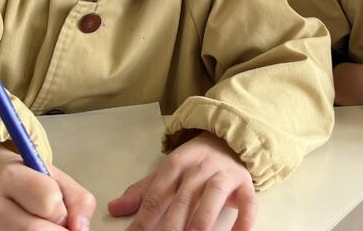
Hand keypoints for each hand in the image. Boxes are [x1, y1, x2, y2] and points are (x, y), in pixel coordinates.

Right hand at [0, 143, 95, 230]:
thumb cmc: (29, 183)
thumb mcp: (56, 178)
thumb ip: (78, 201)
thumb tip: (80, 229)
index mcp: (9, 176)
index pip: (48, 200)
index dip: (62, 211)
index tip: (59, 210)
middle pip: (35, 230)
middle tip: (56, 225)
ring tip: (39, 225)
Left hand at [108, 132, 256, 230]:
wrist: (228, 140)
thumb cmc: (194, 163)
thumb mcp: (167, 172)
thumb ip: (143, 192)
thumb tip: (113, 208)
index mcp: (177, 164)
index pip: (158, 193)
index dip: (145, 218)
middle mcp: (200, 167)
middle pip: (184, 196)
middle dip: (173, 222)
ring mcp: (224, 174)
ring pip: (214, 194)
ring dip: (203, 218)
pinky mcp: (245, 184)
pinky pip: (248, 202)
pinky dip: (244, 220)